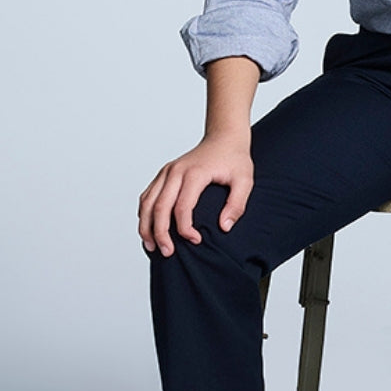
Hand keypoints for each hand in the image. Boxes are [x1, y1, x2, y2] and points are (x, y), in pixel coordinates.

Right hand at [138, 133, 253, 255]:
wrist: (224, 137)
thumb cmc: (235, 159)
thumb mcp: (245, 181)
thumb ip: (237, 204)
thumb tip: (224, 227)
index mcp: (194, 173)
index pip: (182, 207)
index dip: (185, 229)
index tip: (196, 240)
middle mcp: (175, 171)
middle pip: (159, 207)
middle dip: (160, 233)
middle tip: (167, 253)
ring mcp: (167, 171)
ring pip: (147, 202)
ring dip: (146, 226)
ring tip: (151, 246)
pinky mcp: (164, 174)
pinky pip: (147, 195)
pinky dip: (144, 213)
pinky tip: (148, 228)